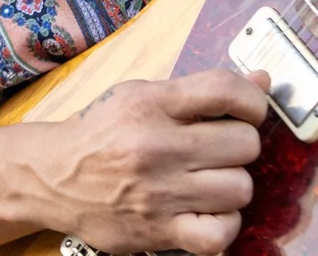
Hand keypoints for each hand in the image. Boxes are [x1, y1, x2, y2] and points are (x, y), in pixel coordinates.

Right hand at [36, 68, 268, 254]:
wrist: (54, 177)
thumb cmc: (103, 130)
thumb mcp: (144, 94)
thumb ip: (202, 90)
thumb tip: (263, 83)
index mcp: (154, 103)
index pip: (225, 91)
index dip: (253, 99)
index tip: (250, 109)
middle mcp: (158, 146)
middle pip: (243, 143)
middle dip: (241, 143)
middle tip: (222, 147)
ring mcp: (159, 193)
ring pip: (239, 188)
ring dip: (234, 183)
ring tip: (213, 178)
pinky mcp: (159, 232)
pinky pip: (219, 234)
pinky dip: (224, 224)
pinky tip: (211, 211)